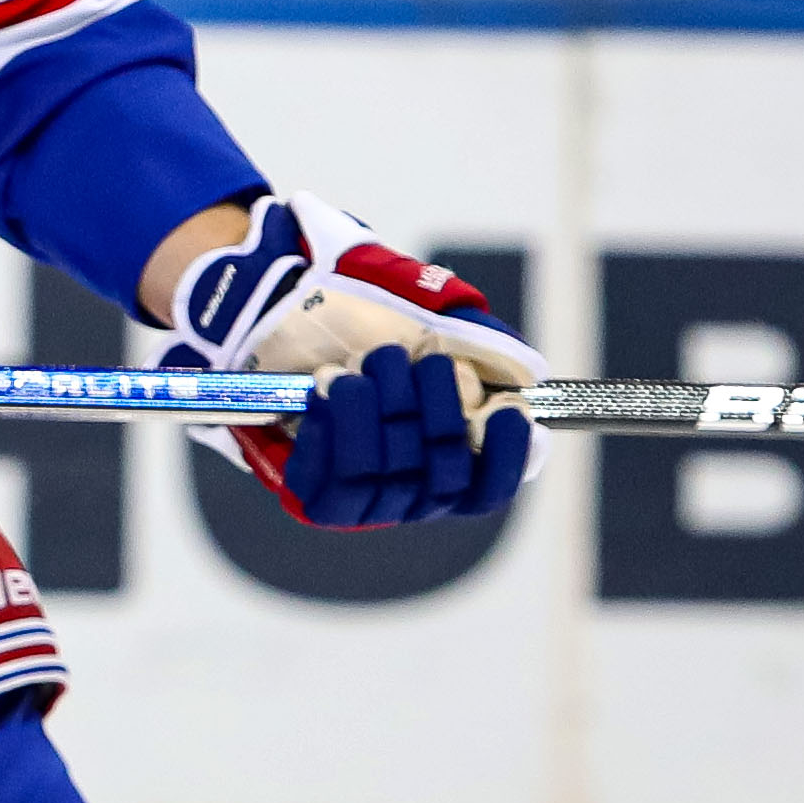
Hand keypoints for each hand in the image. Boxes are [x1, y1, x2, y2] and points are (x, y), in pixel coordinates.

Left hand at [154, 192, 537, 529]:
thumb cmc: (363, 315)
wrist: (279, 306)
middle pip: (442, 476)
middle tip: (410, 361)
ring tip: (363, 367)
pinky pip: (334, 484)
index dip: (503, 459)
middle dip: (434, 411)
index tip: (509, 412)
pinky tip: (330, 393)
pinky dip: (338, 432)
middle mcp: (407, 489)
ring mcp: (361, 496)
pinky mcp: (313, 494)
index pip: (486, 488)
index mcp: (443, 458)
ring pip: (386, 477)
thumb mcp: (429, 313)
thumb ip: (478, 340)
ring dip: (380, 414)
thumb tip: (523, 373)